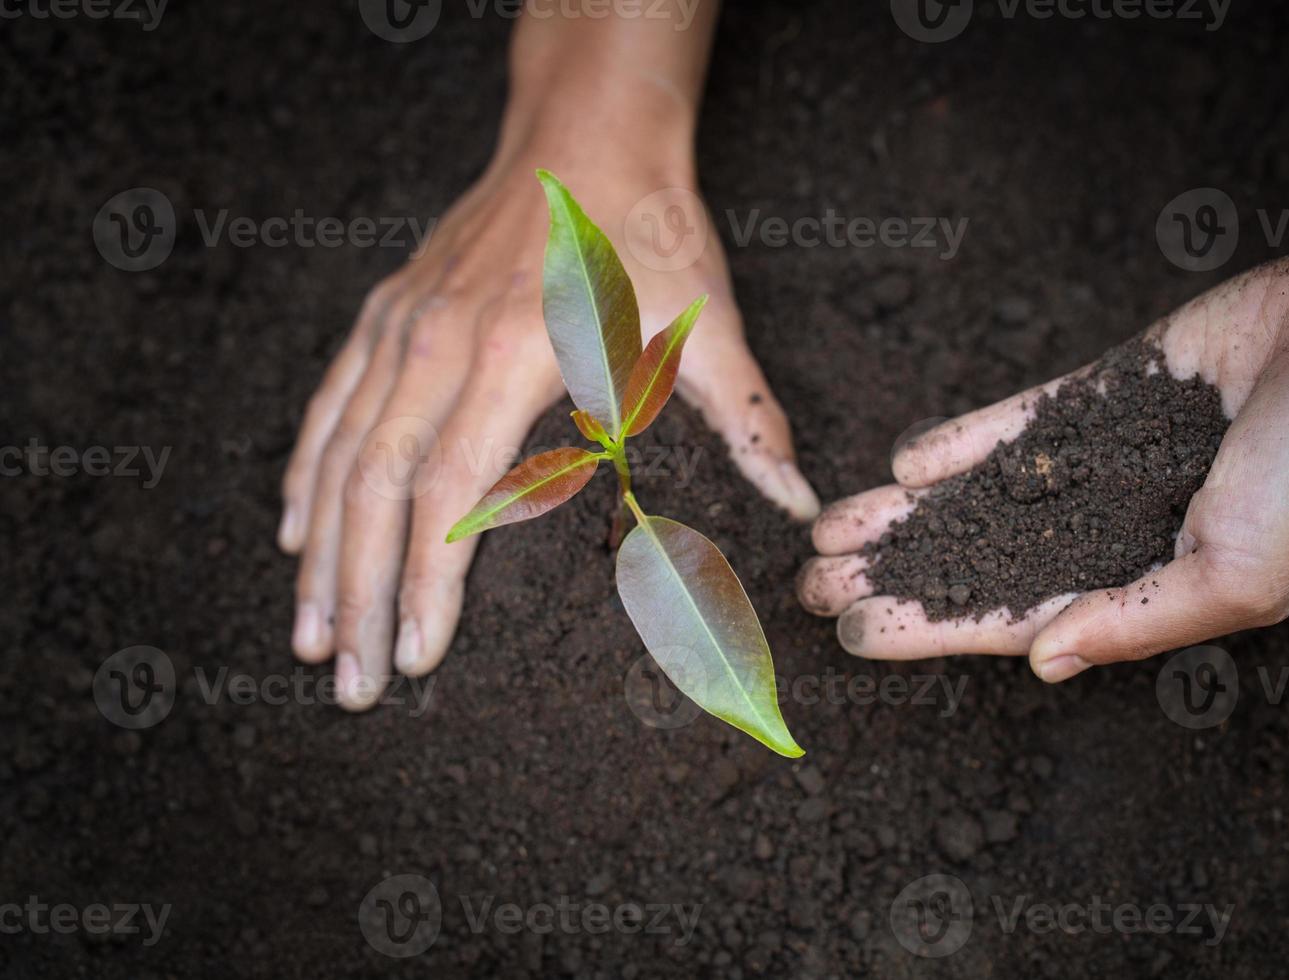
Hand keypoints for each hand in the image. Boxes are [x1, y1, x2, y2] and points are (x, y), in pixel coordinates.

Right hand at [278, 125, 817, 709]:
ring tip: (312, 637)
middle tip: (355, 682)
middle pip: (376, 493)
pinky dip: (305, 474)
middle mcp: (440, 343)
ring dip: (321, 555)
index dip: (428, 587)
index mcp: (515, 355)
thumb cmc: (649, 229)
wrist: (587, 132)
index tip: (420, 658)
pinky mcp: (386, 312)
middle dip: (362, 598)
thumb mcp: (710, 322)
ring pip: (338, 458)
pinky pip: (328, 406)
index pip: (450, 496)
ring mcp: (402, 326)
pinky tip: (295, 532)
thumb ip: (749, 419)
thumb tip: (800, 502)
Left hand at [799, 216, 1288, 681]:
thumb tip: (1046, 663)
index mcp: (1149, 584)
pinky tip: (906, 464)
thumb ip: (1134, 620)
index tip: (854, 634)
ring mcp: (1110, 456)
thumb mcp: (1236, 576)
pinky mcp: (1110, 387)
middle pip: (983, 558)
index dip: (932, 628)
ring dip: (912, 512)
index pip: (1016, 617)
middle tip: (812, 583)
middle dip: (899, 573)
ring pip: (988, 493)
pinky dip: (967, 445)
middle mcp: (1119, 526)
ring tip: (832, 526)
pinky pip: (1022, 422)